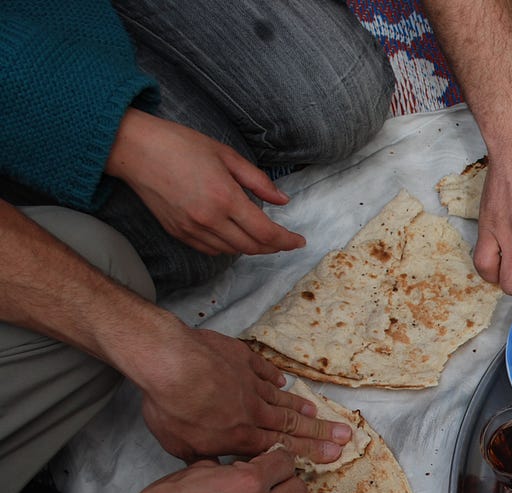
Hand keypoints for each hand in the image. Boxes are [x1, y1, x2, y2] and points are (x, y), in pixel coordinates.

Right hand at [106, 109, 304, 256]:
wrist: (134, 149)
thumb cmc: (179, 144)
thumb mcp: (226, 155)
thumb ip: (257, 181)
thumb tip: (282, 200)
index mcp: (225, 198)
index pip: (267, 233)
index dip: (287, 241)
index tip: (299, 241)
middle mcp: (209, 220)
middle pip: (253, 247)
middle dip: (274, 247)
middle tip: (284, 240)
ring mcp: (192, 229)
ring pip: (233, 251)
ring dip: (252, 247)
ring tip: (261, 236)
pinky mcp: (178, 233)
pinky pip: (211, 250)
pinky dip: (228, 247)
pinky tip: (234, 235)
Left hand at [133, 327, 350, 464]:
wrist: (170, 362)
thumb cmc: (170, 407)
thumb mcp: (179, 446)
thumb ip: (203, 458)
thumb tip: (215, 469)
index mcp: (241, 435)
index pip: (282, 447)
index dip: (309, 451)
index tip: (333, 454)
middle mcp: (252, 411)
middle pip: (291, 423)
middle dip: (319, 431)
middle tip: (344, 435)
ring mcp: (249, 382)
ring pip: (280, 398)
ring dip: (300, 406)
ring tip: (318, 412)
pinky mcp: (241, 358)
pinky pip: (263, 369)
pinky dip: (274, 377)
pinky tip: (283, 382)